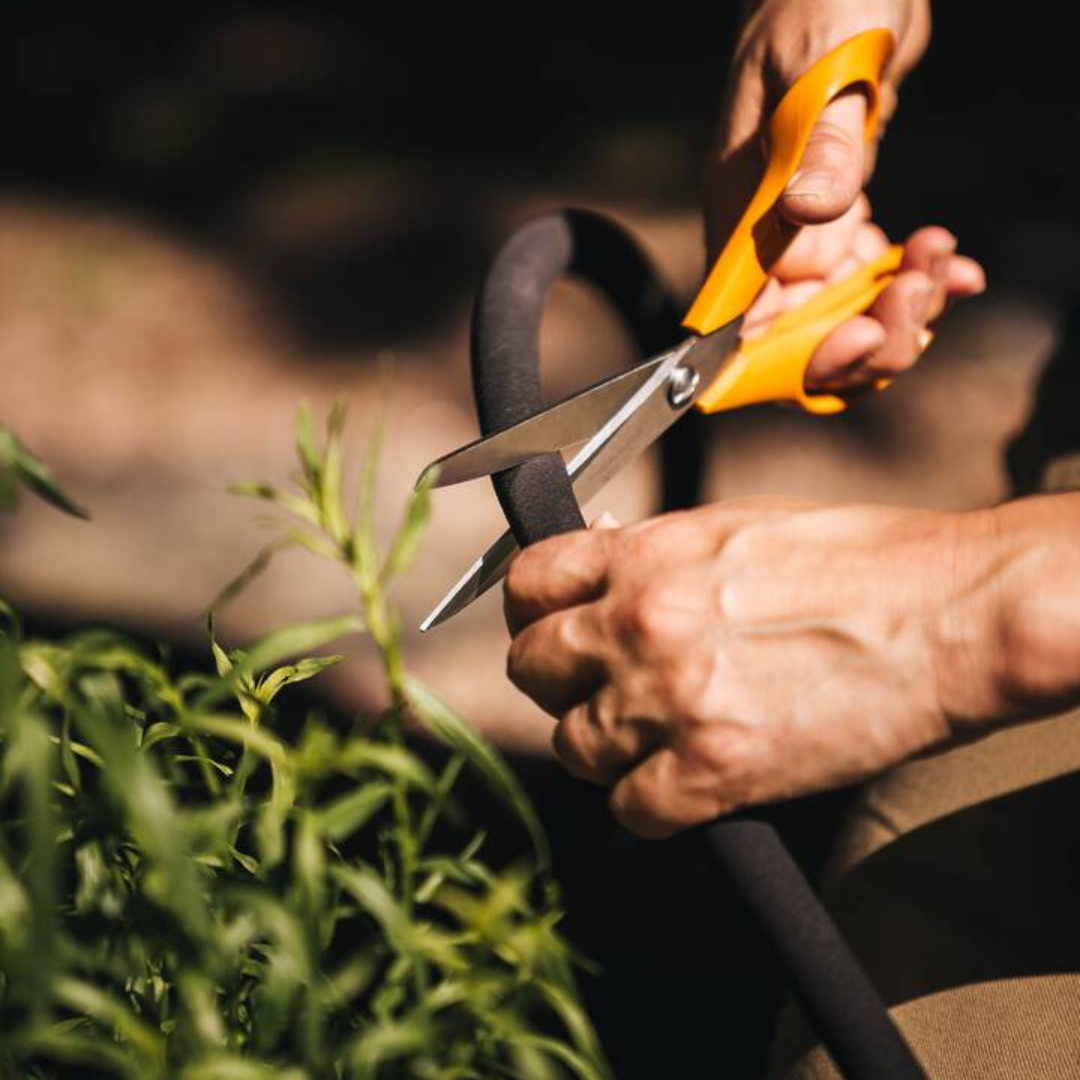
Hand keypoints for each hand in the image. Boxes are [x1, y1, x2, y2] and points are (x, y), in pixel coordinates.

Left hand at [504, 501, 1012, 837]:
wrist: (947, 613)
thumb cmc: (857, 560)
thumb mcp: (733, 525)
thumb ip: (650, 552)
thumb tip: (597, 562)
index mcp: (643, 557)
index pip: (527, 584)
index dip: (535, 609)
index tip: (553, 625)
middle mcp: (639, 626)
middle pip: (531, 667)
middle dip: (561, 679)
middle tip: (603, 685)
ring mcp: (669, 702)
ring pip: (574, 746)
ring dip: (606, 747)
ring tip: (659, 736)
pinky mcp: (713, 773)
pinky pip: (631, 809)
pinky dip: (651, 803)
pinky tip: (691, 782)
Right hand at [707, 0, 984, 392]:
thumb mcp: (829, 63)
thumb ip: (820, 142)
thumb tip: (806, 212)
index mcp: (740, 202)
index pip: (742, 310)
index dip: (795, 345)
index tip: (859, 336)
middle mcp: (760, 230)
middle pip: (792, 331)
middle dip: (862, 334)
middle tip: (922, 295)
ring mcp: (796, 230)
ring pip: (834, 312)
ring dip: (896, 308)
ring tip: (944, 263)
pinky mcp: (832, 222)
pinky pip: (863, 279)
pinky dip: (907, 282)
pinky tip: (945, 260)